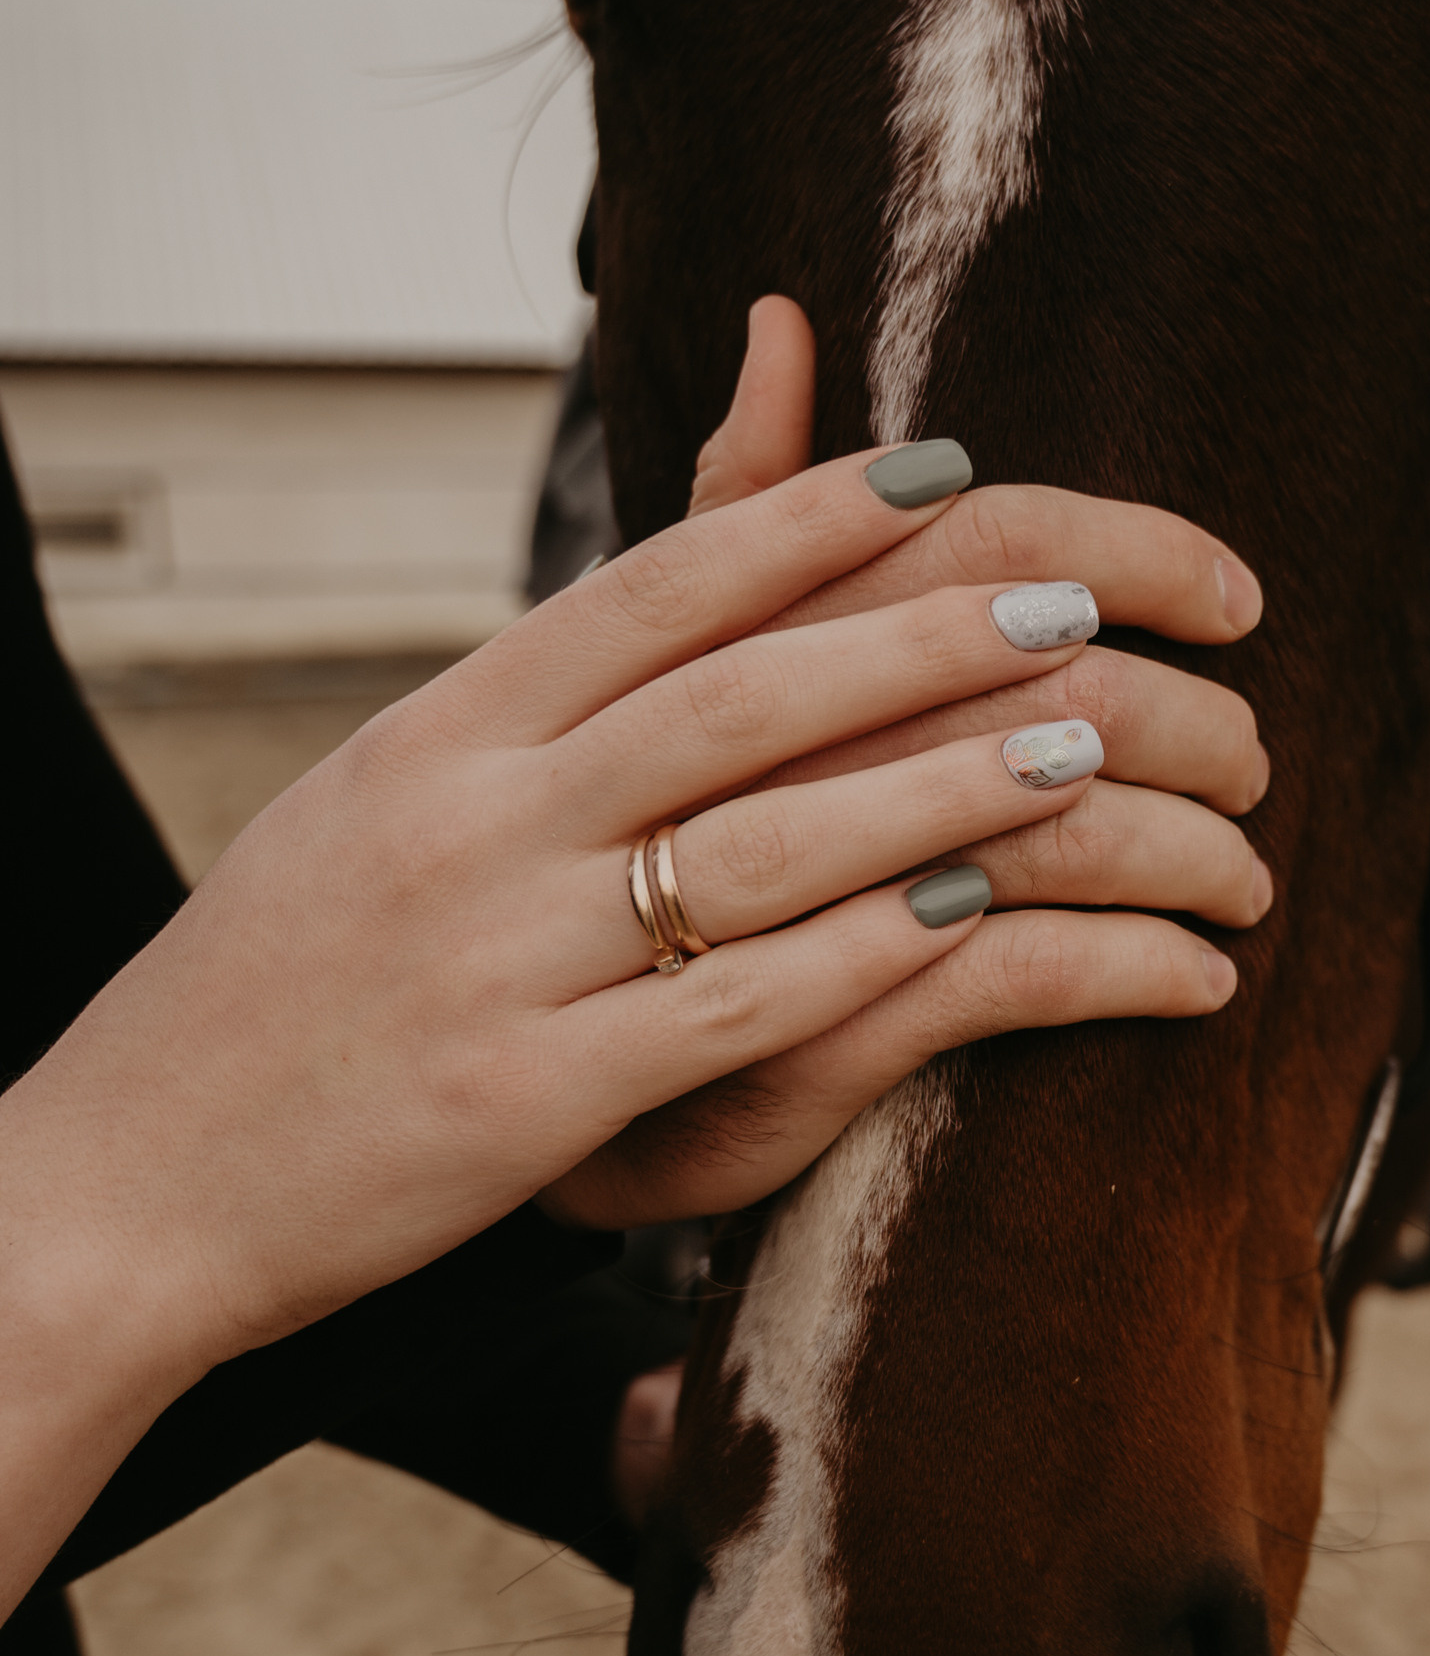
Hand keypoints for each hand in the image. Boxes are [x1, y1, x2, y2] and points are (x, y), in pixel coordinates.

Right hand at [0, 300, 1267, 1602]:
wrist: (121, 1183)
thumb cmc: (278, 987)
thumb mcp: (380, 797)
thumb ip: (532, 692)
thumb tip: (644, 588)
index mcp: (436, 731)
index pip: (647, 590)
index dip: (809, 522)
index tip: (950, 471)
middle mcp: (467, 820)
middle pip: (734, 693)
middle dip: (920, 635)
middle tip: (1073, 597)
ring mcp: (495, 958)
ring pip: (759, 841)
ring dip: (938, 787)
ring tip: (1082, 751)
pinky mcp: (523, 1103)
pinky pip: (730, 1011)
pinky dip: (868, 956)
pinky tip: (985, 923)